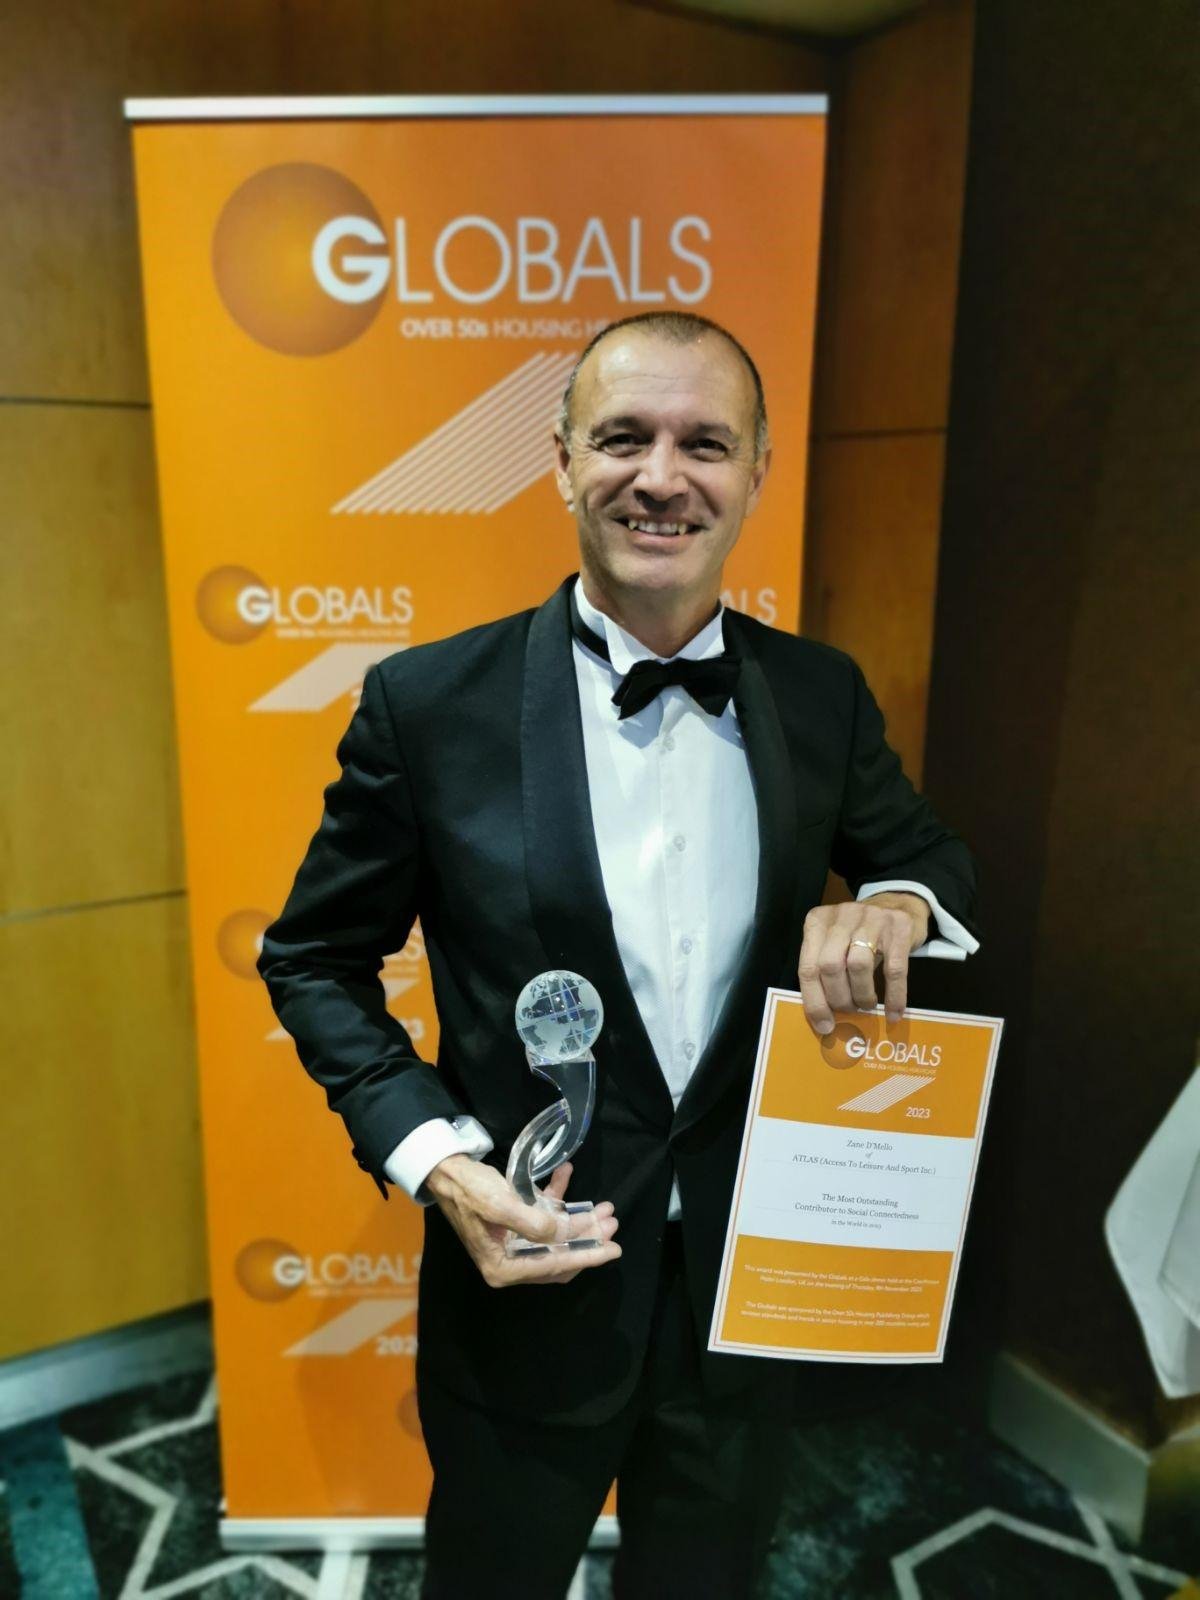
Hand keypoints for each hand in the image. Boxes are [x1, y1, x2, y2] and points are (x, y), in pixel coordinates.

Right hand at [425, 1155, 620, 1286]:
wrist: (445, 1169)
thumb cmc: (469, 1190)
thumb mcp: (500, 1204)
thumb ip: (533, 1224)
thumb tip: (563, 1235)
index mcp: (503, 1267)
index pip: (555, 1265)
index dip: (587, 1256)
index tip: (613, 1249)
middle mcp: (510, 1260)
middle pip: (560, 1255)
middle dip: (588, 1238)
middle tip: (611, 1221)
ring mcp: (513, 1242)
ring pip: (557, 1238)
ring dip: (580, 1220)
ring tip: (603, 1206)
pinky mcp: (515, 1223)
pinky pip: (543, 1215)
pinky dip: (557, 1198)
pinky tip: (567, 1174)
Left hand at [798, 892, 929, 1034]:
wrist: (898, 901)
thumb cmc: (859, 932)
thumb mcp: (835, 942)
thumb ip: (824, 969)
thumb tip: (823, 1017)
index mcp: (817, 921)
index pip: (808, 967)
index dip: (815, 1001)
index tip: (824, 1025)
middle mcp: (842, 916)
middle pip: (830, 966)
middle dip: (839, 998)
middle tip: (849, 1011)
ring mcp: (871, 918)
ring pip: (858, 965)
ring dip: (862, 995)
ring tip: (867, 1005)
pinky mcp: (899, 926)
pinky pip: (894, 969)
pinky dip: (894, 996)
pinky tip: (893, 1012)